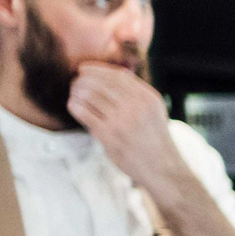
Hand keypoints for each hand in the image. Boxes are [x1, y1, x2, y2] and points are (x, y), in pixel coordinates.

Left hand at [65, 63, 186, 192]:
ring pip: (89, 95)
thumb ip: (136, 93)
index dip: (96, 69)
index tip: (83, 69)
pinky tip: (73, 106)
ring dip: (76, 92)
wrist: (161, 167)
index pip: (117, 75)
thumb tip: (114, 73)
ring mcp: (122, 120)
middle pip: (100, 83)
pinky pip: (84, 112)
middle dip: (82, 80)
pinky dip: (74, 106)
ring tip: (74, 96)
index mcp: (148, 97)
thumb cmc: (153, 138)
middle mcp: (136, 106)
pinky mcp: (109, 135)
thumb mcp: (154, 110)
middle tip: (75, 84)